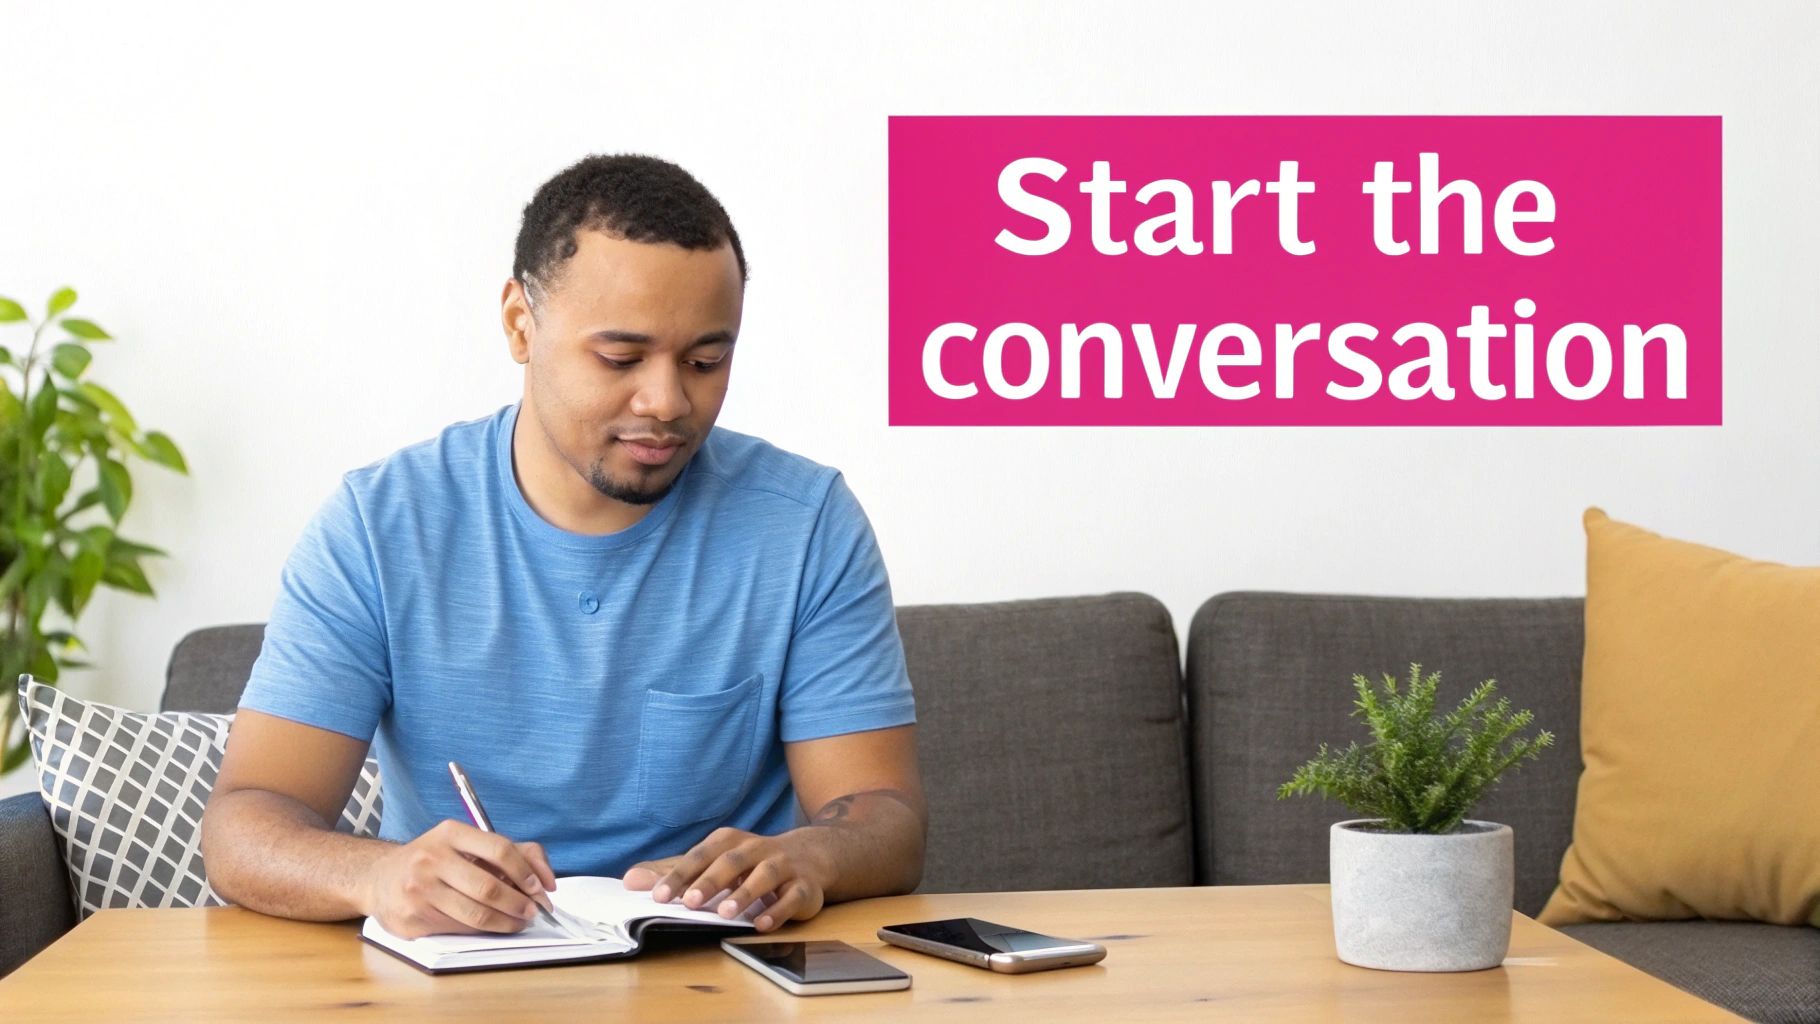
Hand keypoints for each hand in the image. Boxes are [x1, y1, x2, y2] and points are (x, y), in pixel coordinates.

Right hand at [364, 819, 559, 938]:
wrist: (380, 879)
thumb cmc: (434, 860)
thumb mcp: (467, 844)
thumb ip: (513, 851)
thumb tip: (547, 878)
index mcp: (449, 833)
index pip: (499, 849)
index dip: (526, 871)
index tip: (541, 887)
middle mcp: (431, 859)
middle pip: (488, 888)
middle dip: (519, 904)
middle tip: (534, 912)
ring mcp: (418, 890)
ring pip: (475, 915)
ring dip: (506, 923)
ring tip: (519, 922)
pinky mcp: (412, 919)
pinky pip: (459, 930)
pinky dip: (483, 932)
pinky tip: (492, 927)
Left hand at [623, 827, 830, 932]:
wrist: (812, 854)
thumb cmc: (751, 861)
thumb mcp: (713, 861)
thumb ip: (674, 871)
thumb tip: (629, 880)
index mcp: (729, 842)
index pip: (700, 856)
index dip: (679, 875)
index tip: (657, 895)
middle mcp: (756, 849)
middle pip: (731, 862)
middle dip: (710, 881)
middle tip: (690, 902)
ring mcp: (783, 866)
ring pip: (764, 876)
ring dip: (745, 894)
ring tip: (726, 913)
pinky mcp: (804, 887)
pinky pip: (792, 897)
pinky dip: (778, 910)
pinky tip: (762, 923)